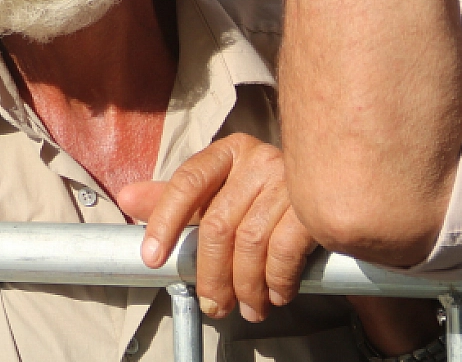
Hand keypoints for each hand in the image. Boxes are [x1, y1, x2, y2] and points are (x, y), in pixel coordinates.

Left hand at [119, 134, 313, 323]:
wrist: (334, 187)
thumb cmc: (264, 194)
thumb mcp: (219, 191)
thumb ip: (174, 199)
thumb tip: (126, 199)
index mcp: (227, 152)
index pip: (186, 183)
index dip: (165, 222)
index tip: (152, 260)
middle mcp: (257, 159)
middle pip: (218, 224)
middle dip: (210, 275)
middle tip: (214, 305)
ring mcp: (288, 180)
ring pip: (250, 242)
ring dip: (246, 286)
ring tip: (249, 308)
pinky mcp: (315, 206)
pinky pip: (286, 250)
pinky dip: (277, 280)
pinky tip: (276, 294)